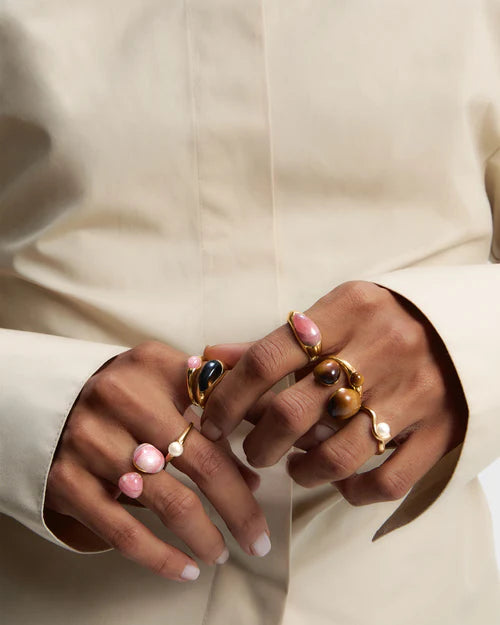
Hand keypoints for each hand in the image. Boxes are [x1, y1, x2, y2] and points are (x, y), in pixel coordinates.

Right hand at [44, 341, 269, 581]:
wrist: (45, 401)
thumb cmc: (121, 392)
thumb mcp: (161, 376)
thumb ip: (209, 409)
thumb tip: (250, 475)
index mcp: (153, 368)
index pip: (217, 413)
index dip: (247, 452)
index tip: (267, 487)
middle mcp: (121, 400)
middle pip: (200, 462)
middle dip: (238, 508)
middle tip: (259, 538)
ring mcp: (92, 442)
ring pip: (167, 501)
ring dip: (203, 536)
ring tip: (221, 553)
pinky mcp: (68, 481)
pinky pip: (123, 531)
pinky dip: (160, 557)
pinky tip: (185, 570)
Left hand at [200, 281, 467, 504]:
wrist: (464, 326)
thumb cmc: (382, 321)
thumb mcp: (331, 314)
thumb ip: (271, 342)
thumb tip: (209, 359)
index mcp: (348, 310)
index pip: (267, 359)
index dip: (228, 397)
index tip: (211, 422)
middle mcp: (381, 348)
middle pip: (293, 412)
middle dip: (259, 443)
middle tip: (254, 449)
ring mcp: (413, 392)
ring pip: (337, 454)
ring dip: (302, 471)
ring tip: (294, 467)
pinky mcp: (440, 429)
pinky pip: (388, 480)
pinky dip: (354, 490)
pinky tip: (341, 481)